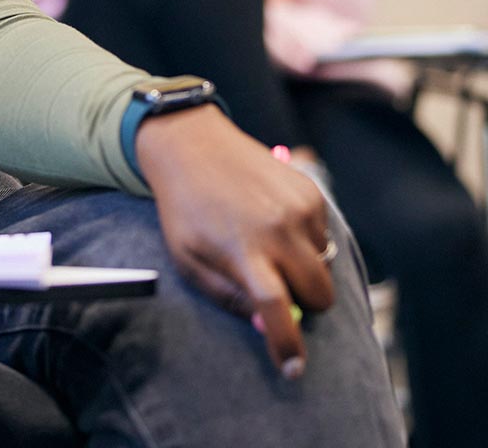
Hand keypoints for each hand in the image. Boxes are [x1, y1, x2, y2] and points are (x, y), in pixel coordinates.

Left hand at [135, 105, 334, 378]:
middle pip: (320, 295)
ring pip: (326, 266)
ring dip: (305, 268)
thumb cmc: (186, 208)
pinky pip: (324, 236)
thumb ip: (229, 296)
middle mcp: (276, 230)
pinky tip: (273, 220)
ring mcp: (297, 208)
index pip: (276, 309)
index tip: (293, 369)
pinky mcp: (310, 191)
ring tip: (266, 244)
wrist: (190, 144)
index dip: (288, 345)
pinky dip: (307, 239)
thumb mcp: (189, 258)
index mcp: (242, 250)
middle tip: (275, 287)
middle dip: (305, 303)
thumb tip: (269, 327)